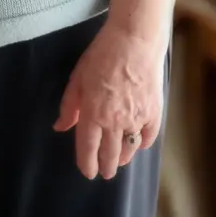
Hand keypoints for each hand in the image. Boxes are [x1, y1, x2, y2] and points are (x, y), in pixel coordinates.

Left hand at [53, 20, 166, 179]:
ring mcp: (138, 119)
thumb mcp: (77, 78)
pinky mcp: (155, 113)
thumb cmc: (101, 56)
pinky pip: (148, 137)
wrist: (134, 42)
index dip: (87, 163)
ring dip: (123, 158)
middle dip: (106, 167)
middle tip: (104, 174)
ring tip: (119, 162)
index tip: (87, 172)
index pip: (88, 147)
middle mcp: (116, 121)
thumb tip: (60, 127)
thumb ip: (69, 106)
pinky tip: (137, 144)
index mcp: (93, 113)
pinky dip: (142, 144)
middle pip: (111, 154)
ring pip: (130, 149)